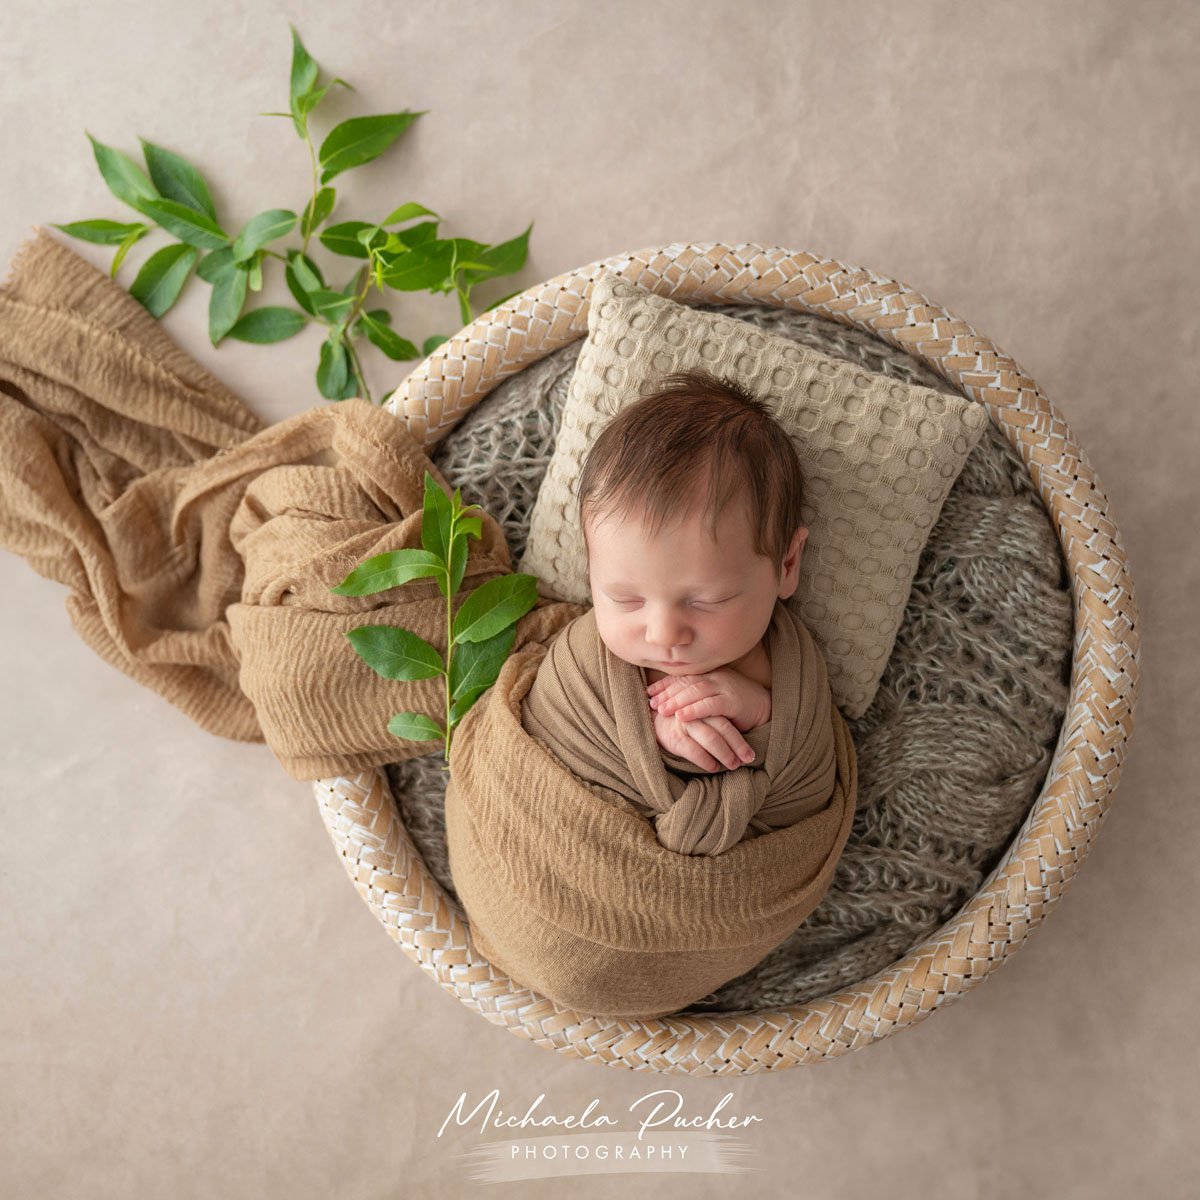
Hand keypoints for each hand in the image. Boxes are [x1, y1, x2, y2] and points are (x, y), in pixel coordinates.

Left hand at [647, 667, 770, 732]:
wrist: (764, 706)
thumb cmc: (735, 704)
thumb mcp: (714, 695)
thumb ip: (697, 694)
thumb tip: (671, 700)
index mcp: (709, 673)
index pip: (683, 676)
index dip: (665, 684)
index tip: (649, 692)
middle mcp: (716, 676)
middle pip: (686, 683)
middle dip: (667, 693)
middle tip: (651, 703)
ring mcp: (725, 687)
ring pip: (695, 692)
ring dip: (677, 701)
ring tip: (662, 710)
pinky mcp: (733, 700)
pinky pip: (710, 705)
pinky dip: (694, 710)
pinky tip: (681, 717)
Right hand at [650, 708, 757, 773]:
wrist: (650, 719)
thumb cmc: (679, 720)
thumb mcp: (698, 715)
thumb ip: (713, 721)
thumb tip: (738, 743)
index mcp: (704, 703)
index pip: (726, 721)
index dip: (740, 738)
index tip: (751, 754)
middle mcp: (696, 712)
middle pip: (723, 727)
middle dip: (737, 746)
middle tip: (748, 760)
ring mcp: (685, 723)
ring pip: (711, 738)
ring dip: (725, 754)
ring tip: (733, 765)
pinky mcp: (674, 736)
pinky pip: (694, 750)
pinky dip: (705, 760)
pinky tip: (713, 767)